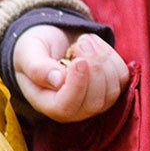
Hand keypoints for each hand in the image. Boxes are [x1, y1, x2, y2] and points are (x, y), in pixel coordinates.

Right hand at [9, 22, 130, 121]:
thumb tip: (58, 81)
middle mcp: (73, 109)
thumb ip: (37, 67)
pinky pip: (122, 77)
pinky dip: (111, 56)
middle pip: (94, 102)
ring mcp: (95, 102)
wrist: (51, 41)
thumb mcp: (27, 53)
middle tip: (81, 42)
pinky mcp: (110, 88)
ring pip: (112, 90)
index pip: (66, 107)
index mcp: (48, 104)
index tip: (80, 61)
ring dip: (103, 59)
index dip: (77, 86)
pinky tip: (95, 45)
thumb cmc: (34, 49)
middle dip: (94, 68)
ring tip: (84, 40)